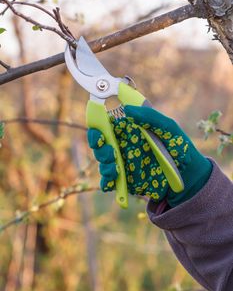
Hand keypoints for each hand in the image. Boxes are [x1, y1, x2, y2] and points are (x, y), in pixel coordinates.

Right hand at [87, 106, 212, 206]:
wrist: (189, 175)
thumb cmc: (179, 147)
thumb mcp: (169, 129)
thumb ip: (150, 117)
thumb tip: (127, 109)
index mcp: (129, 130)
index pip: (106, 123)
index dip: (97, 123)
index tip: (98, 127)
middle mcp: (122, 145)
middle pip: (99, 143)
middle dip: (97, 145)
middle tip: (108, 149)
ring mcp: (123, 163)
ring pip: (102, 162)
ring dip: (104, 164)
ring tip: (115, 166)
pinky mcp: (125, 180)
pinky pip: (109, 182)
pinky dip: (107, 182)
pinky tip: (114, 180)